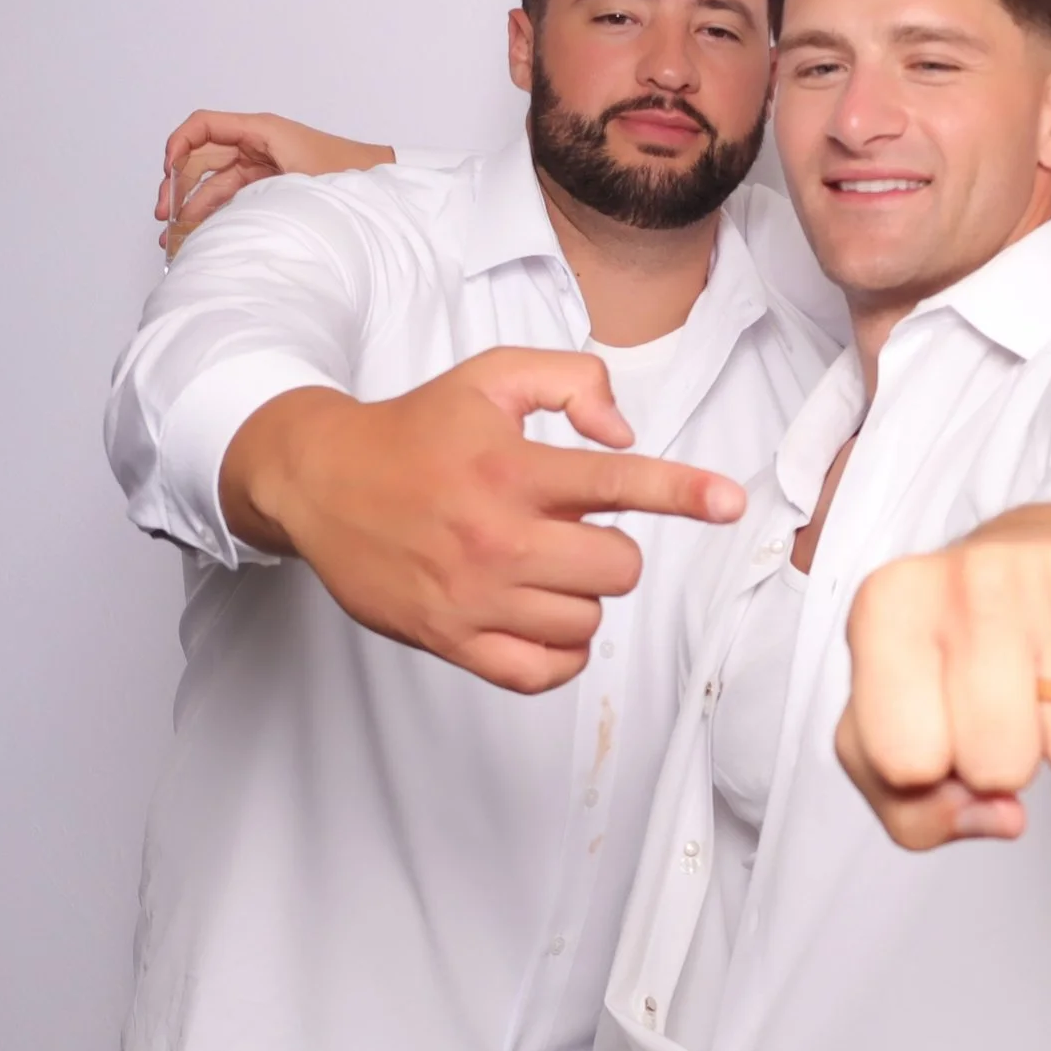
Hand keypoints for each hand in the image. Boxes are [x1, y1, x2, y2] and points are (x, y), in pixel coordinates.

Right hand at [157, 110, 394, 255]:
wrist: (380, 184)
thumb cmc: (348, 172)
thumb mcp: (299, 179)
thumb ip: (258, 192)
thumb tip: (221, 216)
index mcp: (260, 130)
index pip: (204, 125)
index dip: (178, 144)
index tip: (167, 171)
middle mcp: (255, 143)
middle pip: (201, 157)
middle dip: (177, 184)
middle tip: (161, 215)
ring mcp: (260, 165)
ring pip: (213, 181)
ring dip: (191, 205)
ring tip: (171, 235)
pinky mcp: (268, 185)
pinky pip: (231, 195)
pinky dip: (213, 212)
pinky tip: (198, 232)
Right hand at [224, 347, 745, 693]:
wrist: (320, 480)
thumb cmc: (416, 430)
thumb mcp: (492, 377)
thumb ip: (572, 382)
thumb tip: (625, 433)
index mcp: (513, 469)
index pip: (619, 483)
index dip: (684, 491)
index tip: (730, 501)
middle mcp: (497, 536)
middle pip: (616, 569)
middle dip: (611, 550)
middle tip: (572, 531)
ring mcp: (474, 596)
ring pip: (585, 623)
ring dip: (581, 599)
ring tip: (543, 568)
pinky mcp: (451, 639)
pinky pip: (540, 673)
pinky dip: (558, 654)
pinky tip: (541, 619)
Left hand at [836, 500, 1050, 849]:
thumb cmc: (966, 641)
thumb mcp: (899, 718)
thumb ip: (909, 806)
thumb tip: (1001, 818)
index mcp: (887, 605)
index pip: (904, 763)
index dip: (934, 768)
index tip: (945, 718)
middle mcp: (971, 577)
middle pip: (999, 766)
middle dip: (1009, 757)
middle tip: (1013, 697)